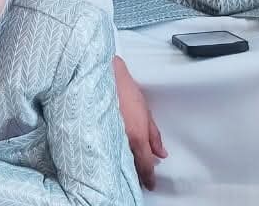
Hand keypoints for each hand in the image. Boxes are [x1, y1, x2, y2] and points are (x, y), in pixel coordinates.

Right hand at [114, 56, 166, 189]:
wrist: (103, 76)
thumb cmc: (123, 87)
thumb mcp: (145, 110)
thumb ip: (154, 134)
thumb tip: (161, 151)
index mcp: (137, 136)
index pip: (145, 165)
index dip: (149, 177)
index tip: (151, 183)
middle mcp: (122, 141)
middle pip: (132, 165)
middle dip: (138, 171)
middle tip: (142, 174)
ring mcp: (109, 138)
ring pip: (120, 159)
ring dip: (126, 163)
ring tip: (129, 163)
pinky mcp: (98, 135)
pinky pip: (109, 150)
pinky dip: (114, 154)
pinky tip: (115, 153)